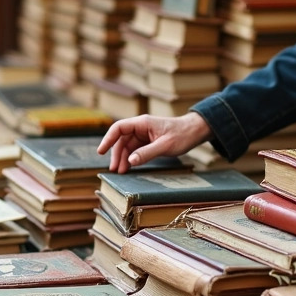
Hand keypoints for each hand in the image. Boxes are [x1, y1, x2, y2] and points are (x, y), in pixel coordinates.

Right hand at [97, 111, 212, 172]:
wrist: (195, 132)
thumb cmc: (182, 135)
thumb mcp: (165, 145)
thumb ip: (147, 153)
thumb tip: (130, 161)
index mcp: (142, 123)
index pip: (119, 128)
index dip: (108, 139)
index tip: (101, 151)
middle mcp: (141, 127)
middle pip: (121, 140)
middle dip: (117, 154)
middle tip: (115, 170)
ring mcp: (144, 135)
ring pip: (127, 146)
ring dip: (123, 158)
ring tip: (121, 172)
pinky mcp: (148, 142)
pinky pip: (135, 150)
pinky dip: (131, 158)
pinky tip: (129, 168)